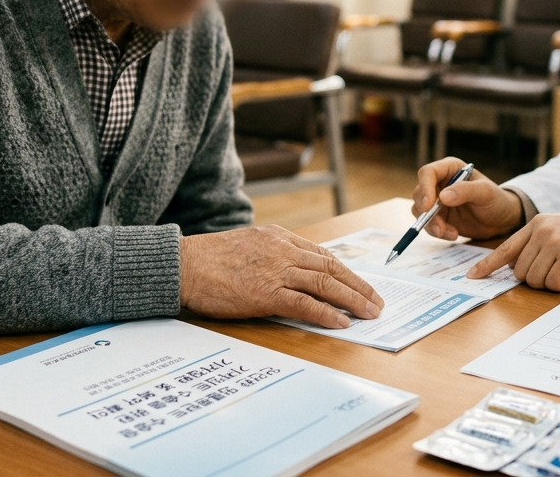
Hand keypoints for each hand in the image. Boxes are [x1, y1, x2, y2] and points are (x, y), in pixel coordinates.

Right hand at [179, 225, 384, 328]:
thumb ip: (271, 253)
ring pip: (325, 284)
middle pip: (331, 268)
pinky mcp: (266, 293)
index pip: (322, 255)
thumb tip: (291, 271)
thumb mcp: (247, 244)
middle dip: (358, 286)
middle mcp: (282, 250)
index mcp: (278, 237)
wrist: (183, 265)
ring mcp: (276, 271)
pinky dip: (327, 313)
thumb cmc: (208, 259)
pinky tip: (341, 322)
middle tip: (376, 301)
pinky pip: (305, 304)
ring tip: (369, 313)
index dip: (345, 272)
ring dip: (352, 299)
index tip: (360, 283)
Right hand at [412, 157, 522, 240]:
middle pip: (420, 193)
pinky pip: (428, 224)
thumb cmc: (496, 200)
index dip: (425, 188)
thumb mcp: (486, 193)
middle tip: (440, 227)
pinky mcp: (437, 216)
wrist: (501, 220)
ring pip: (420, 210)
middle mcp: (439, 182)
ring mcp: (436, 200)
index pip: (428, 173)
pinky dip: (437, 231)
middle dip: (427, 212)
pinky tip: (453, 234)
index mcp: (450, 168)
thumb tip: (443, 197)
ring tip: (451, 233)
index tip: (428, 206)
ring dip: (431, 224)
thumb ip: (466, 191)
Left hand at [467, 207, 559, 290]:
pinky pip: (555, 284)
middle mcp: (542, 231)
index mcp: (537, 223)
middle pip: (521, 273)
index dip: (488, 264)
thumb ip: (539, 243)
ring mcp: (555, 242)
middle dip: (538, 279)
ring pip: (536, 281)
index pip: (506, 248)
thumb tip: (519, 268)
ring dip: (553, 283)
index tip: (473, 276)